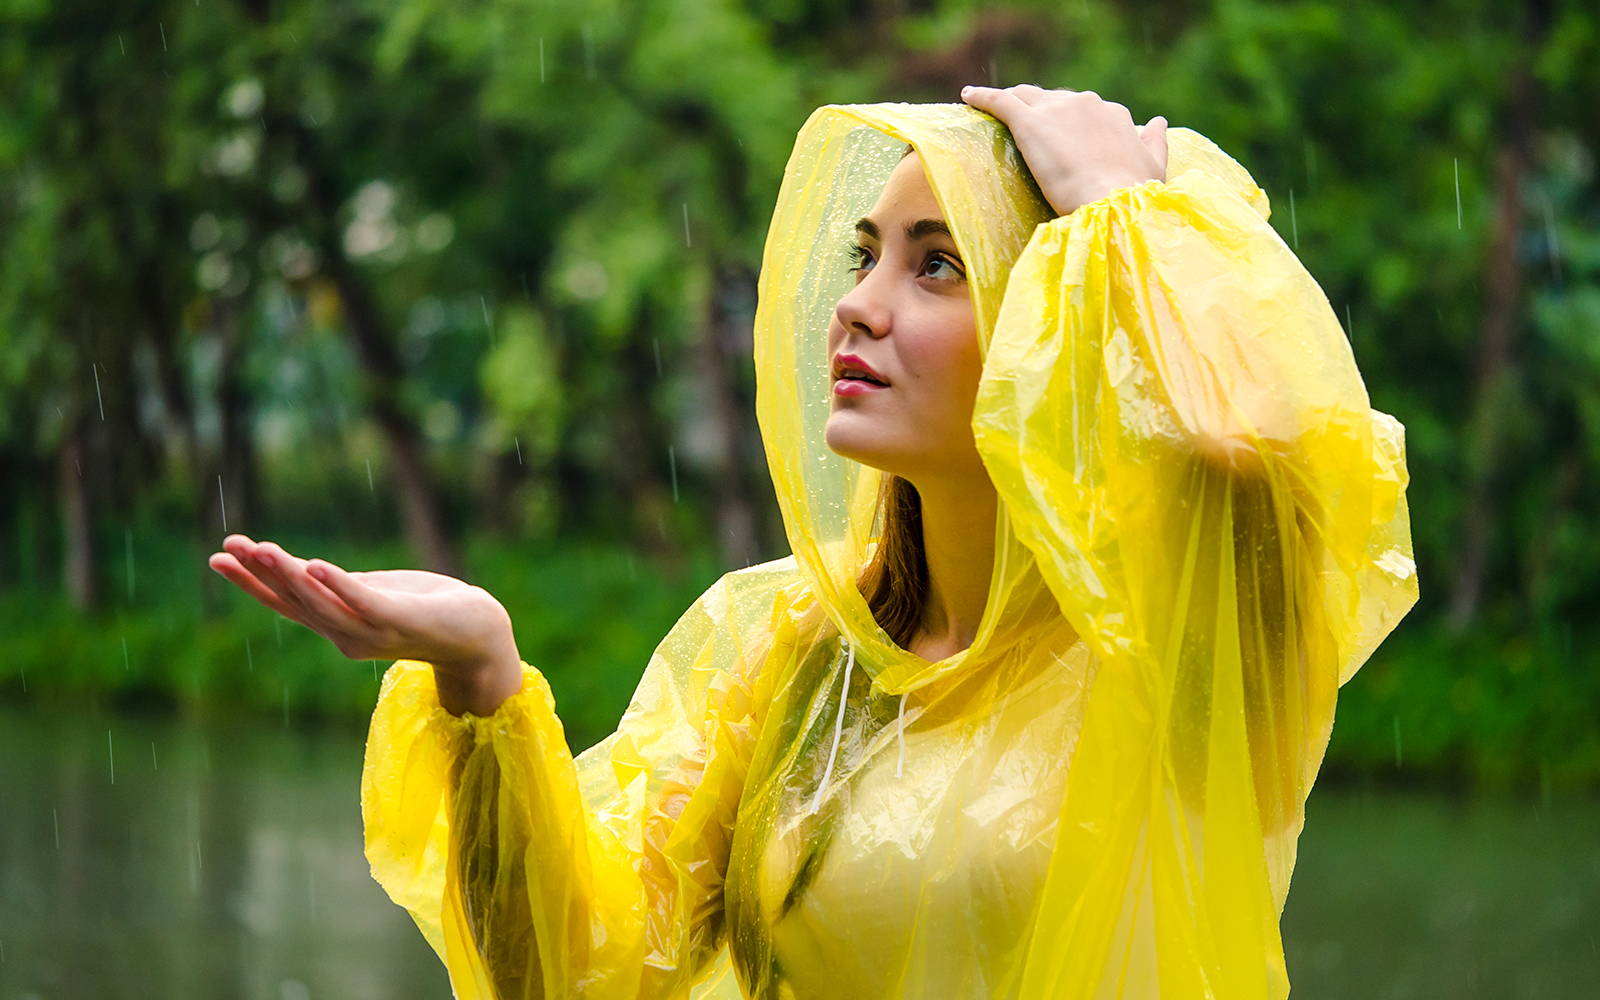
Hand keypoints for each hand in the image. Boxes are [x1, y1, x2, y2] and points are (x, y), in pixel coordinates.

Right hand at [208, 535, 522, 716]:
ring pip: (323, 603)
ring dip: (291, 575)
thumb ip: (345, 588)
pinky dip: (339, 586)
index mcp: (340, 625)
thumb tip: (309, 571)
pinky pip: (364, 603)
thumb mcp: (379, 595)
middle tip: (228, 548)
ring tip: (263, 548)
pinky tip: (317, 565)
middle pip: (295, 602)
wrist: (480, 635)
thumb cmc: (431, 611)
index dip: (252, 582)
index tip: (219, 557)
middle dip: (261, 574)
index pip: (286, 603)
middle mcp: (348, 635)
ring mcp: (374, 631)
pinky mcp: (402, 620)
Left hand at [960, 84, 1166, 215]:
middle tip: (1024, 126)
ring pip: (1026, 96)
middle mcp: (1086, 104)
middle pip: (1054, 100)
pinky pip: (1000, 101)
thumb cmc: (1134, 194)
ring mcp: (1057, 111)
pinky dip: (983, 97)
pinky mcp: (1030, 122)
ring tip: (992, 105)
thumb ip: (1154, 142)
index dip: (1069, 120)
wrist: (1113, 202)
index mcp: (1112, 115)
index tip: (1059, 132)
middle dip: (1039, 110)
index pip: (1084, 110)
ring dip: (1010, 99)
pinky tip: (968, 97)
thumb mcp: (1153, 166)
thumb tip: (1156, 122)